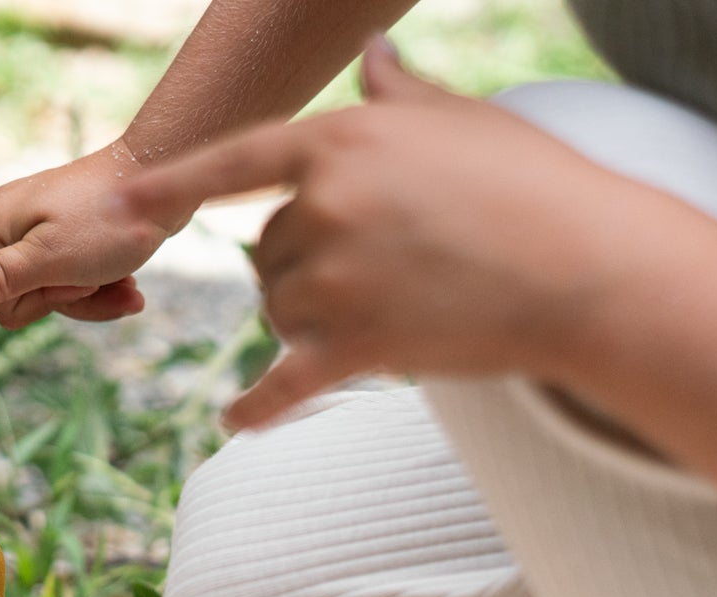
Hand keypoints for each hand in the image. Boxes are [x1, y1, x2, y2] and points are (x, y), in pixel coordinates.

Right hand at [0, 141, 191, 328]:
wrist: (163, 178)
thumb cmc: (110, 221)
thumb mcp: (51, 258)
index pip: (5, 306)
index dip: (48, 300)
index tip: (76, 273)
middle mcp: (6, 223)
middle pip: (32, 300)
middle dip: (75, 298)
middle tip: (102, 273)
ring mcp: (36, 225)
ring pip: (58, 292)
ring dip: (97, 293)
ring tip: (125, 277)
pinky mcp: (64, 228)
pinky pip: (75, 276)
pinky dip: (103, 281)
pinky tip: (127, 278)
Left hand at [116, 39, 651, 428]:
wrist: (590, 271)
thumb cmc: (536, 186)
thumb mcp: (462, 120)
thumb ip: (400, 93)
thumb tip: (374, 53)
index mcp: (341, 141)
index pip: (237, 161)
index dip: (175, 183)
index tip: (126, 200)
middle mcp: (324, 207)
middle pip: (266, 249)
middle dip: (301, 263)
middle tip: (378, 271)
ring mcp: (336, 281)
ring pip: (278, 310)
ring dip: (308, 320)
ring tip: (386, 310)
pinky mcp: (358, 349)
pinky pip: (284, 385)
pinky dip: (256, 408)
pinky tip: (232, 422)